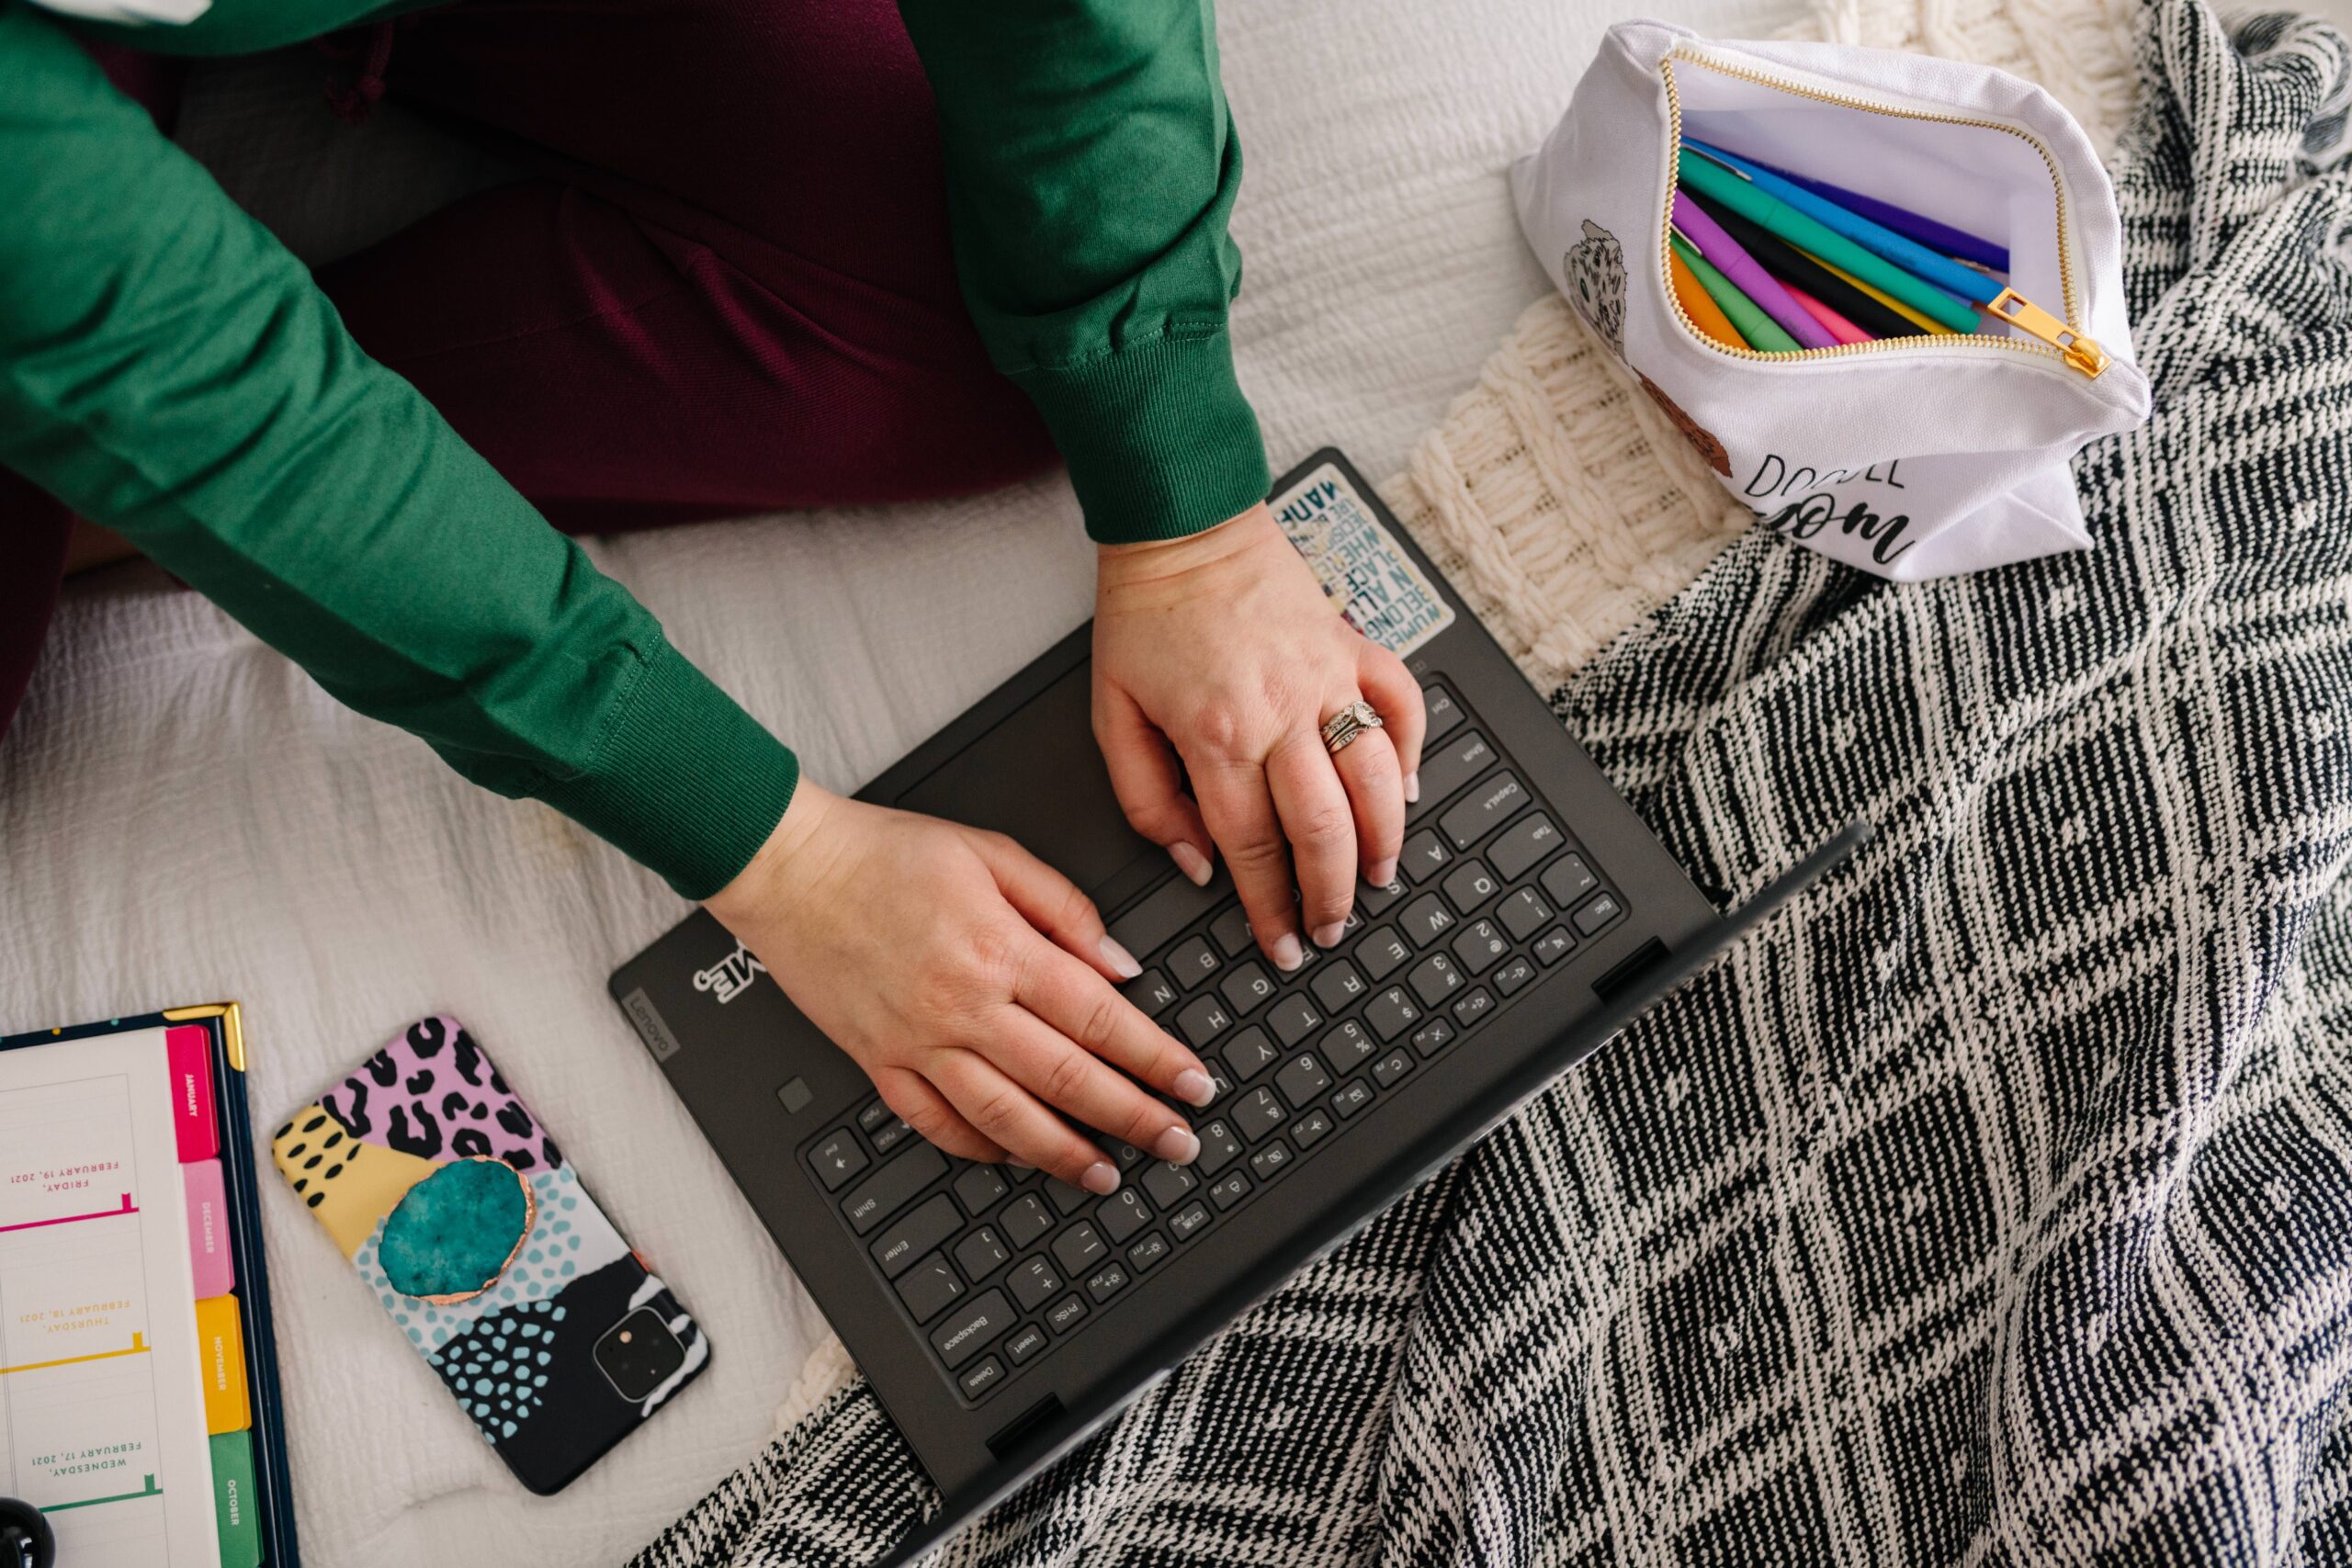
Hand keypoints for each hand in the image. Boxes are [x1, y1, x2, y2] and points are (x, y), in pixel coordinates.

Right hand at [704, 782, 1215, 1192]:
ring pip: (1006, 1117)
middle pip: (1067, 1079)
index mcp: (999, 949)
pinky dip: (981, 1150)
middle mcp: (963, 1006)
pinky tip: (1016, 1159)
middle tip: (1177, 1143)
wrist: (791, 870)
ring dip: (1065, 1153)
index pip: (1100, 1019)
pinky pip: (937, 1124)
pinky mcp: (880, 1064)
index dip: (1156, 1059)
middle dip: (1134, 1117)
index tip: (1194, 1085)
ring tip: (1108, 1174)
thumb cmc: (885, 854)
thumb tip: (1120, 967)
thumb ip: (1065, 909)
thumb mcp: (992, 853)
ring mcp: (919, 1043)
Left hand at [1093, 503, 1427, 970]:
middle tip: (1330, 929)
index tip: (1279, 944)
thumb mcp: (1112, 716)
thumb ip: (1147, 800)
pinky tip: (1405, 789)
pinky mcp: (1355, 645)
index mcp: (1217, 733)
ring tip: (1375, 879)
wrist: (1183, 525)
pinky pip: (1404, 705)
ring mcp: (1328, 675)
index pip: (1253, 847)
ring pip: (1378, 777)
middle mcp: (1282, 710)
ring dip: (1384, 839)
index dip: (1270, 908)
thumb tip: (1198, 863)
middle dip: (1331, 895)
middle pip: (1324, 828)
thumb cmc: (1144, 617)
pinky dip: (1412, 752)